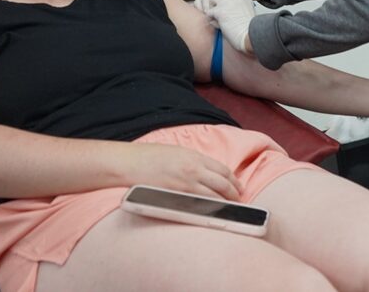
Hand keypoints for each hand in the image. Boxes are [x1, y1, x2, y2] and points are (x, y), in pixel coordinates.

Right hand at [126, 143, 243, 200]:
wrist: (128, 163)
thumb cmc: (148, 157)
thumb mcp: (175, 152)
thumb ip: (192, 161)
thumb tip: (205, 171)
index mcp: (194, 156)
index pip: (223, 169)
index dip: (234, 180)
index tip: (239, 186)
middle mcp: (194, 169)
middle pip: (223, 183)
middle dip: (234, 193)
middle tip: (239, 200)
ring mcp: (186, 184)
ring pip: (214, 196)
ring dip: (225, 204)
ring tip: (231, 210)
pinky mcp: (177, 197)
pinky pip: (199, 206)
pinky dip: (209, 211)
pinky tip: (213, 215)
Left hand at [206, 0, 256, 52]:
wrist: (249, 34)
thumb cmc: (249, 25)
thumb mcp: (247, 7)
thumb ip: (238, 2)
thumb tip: (232, 6)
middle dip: (212, 1)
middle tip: (216, 9)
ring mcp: (224, 2)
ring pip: (208, 1)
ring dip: (210, 10)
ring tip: (217, 19)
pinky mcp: (219, 12)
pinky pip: (208, 14)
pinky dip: (211, 21)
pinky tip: (219, 26)